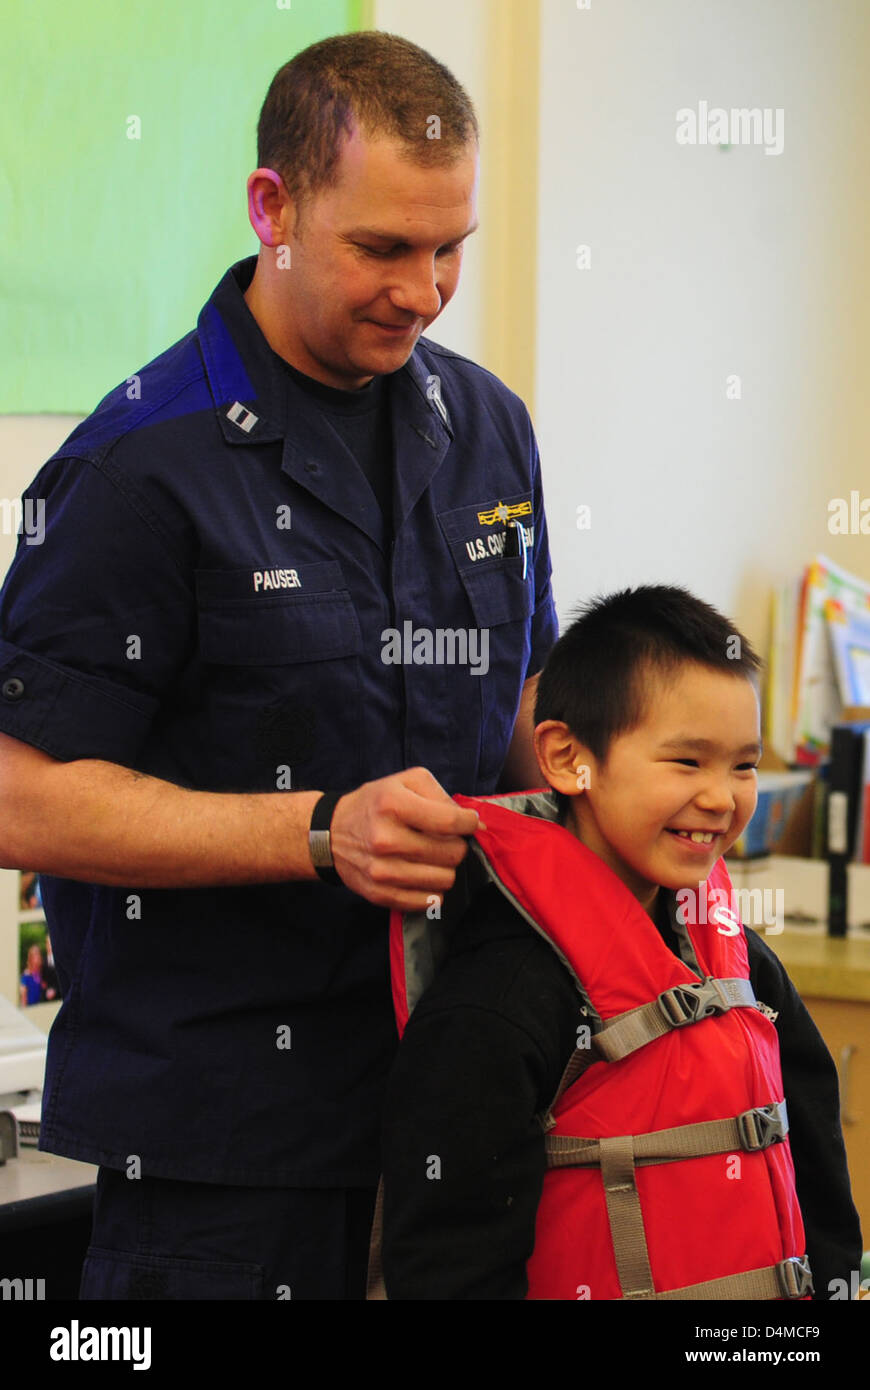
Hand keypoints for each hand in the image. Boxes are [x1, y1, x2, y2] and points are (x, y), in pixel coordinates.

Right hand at [328, 767, 484, 911]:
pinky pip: (427, 901)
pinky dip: (431, 889)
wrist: (330, 834)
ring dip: (445, 868)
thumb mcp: (405, 782)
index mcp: (393, 805)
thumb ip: (442, 795)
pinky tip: (422, 874)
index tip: (468, 823)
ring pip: (444, 880)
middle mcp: (385, 839)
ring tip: (432, 857)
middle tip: (444, 840)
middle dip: (456, 845)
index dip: (469, 824)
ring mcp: (381, 870)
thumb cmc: (375, 805)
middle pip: (452, 854)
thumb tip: (475, 823)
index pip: (450, 822)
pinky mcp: (379, 894)